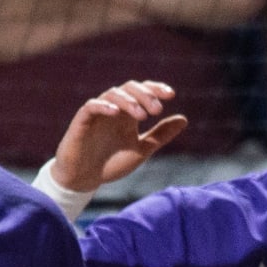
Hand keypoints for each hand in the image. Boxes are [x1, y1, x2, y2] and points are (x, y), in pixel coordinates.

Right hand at [50, 79, 188, 191]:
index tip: (172, 95)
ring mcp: (97, 114)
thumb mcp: (142, 149)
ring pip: (112, 94)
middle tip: (157, 110)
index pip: (142, 92)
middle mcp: (114, 110)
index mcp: (129, 115)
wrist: (85, 178)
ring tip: (142, 115)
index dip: (156, 89)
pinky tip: (116, 111)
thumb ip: (160, 135)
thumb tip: (184, 119)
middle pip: (129, 88)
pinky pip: (91, 107)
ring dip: (129, 101)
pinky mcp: (81, 122)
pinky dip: (103, 106)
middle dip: (145, 95)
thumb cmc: (112, 162)